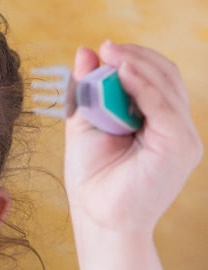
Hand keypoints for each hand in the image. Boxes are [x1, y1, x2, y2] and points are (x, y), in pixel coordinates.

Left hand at [64, 41, 202, 233]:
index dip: (134, 59)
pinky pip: (163, 105)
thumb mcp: (86, 124)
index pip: (157, 79)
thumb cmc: (93, 180)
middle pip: (166, 76)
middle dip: (136, 57)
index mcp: (160, 123)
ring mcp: (183, 137)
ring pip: (167, 85)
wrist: (99, 221)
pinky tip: (121, 72)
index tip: (104, 49)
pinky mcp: (180, 146)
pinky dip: (142, 84)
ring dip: (137, 65)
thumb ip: (88, 90)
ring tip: (111, 54)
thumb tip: (86, 51)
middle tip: (107, 47)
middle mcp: (176, 128)